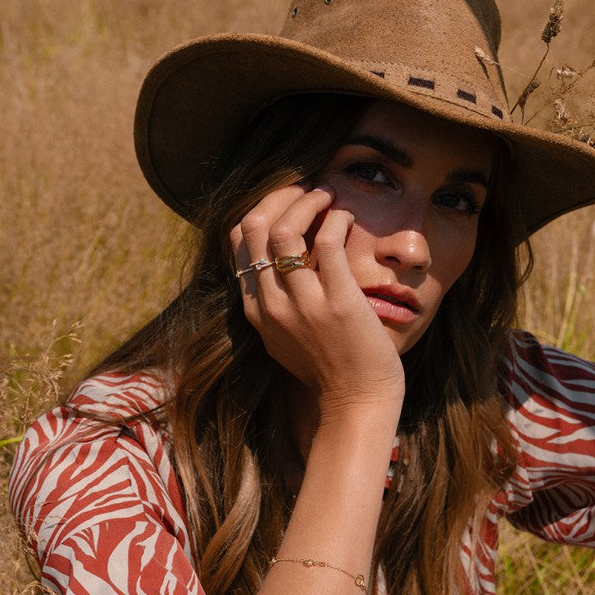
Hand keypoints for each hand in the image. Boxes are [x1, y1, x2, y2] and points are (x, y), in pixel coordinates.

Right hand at [230, 184, 404, 414]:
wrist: (355, 405)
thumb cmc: (330, 374)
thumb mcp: (285, 340)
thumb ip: (276, 307)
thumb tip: (278, 269)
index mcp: (256, 312)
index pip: (239, 243)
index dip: (262, 211)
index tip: (287, 202)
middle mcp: (272, 305)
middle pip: (254, 227)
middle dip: (280, 196)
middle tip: (307, 188)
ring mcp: (304, 304)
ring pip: (287, 228)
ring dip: (308, 200)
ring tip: (329, 195)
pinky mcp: (339, 301)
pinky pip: (328, 241)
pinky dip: (336, 218)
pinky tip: (347, 217)